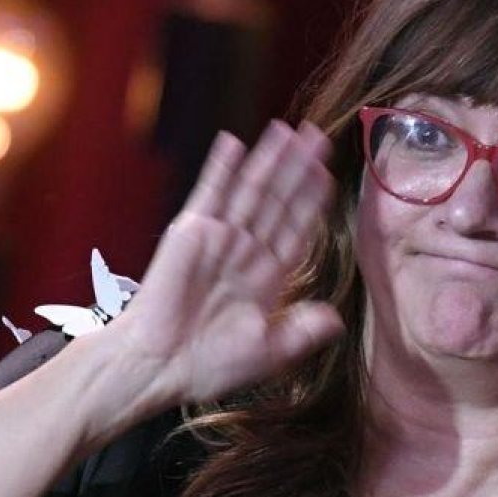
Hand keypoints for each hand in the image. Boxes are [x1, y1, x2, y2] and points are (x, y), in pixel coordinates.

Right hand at [108, 120, 343, 404]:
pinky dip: (221, 168)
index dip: (312, 202)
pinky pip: (209, 193)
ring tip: (288, 130)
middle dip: (298, 169)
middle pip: (277, 201)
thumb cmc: (208, 365)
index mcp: (265, 278)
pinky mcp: (190, 232)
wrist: (160, 366)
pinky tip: (234, 143)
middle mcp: (244, 252)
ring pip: (250, 190)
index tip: (330, 176)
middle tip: (318, 136)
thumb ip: (303, 330)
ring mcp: (218, 239)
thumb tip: (337, 318)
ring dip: (269, 160)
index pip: (295, 230)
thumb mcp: (270, 351)